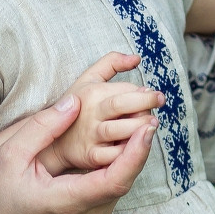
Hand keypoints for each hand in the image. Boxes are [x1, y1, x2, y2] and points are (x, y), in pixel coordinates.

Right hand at [0, 92, 154, 213]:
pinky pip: (113, 190)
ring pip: (122, 185)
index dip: (137, 152)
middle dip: (139, 147)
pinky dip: (121, 167)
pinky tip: (121, 144)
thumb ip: (42, 128)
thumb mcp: (10, 157)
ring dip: (132, 156)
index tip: (148, 126)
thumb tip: (75, 102)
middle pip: (125, 180)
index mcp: (65, 202)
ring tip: (139, 123)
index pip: (115, 180)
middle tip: (148, 114)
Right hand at [44, 51, 162, 172]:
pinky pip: (114, 155)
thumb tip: (137, 58)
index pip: (122, 89)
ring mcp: (91, 136)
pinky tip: (139, 145)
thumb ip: (111, 63)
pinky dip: (128, 151)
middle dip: (145, 102)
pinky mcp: (91, 156)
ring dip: (140, 127)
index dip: (142, 91)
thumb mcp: (88, 79)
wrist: (54, 140)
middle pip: (120, 105)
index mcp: (92, 93)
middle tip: (160, 101)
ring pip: (119, 130)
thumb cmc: (78, 107)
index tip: (154, 95)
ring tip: (152, 123)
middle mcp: (91, 113)